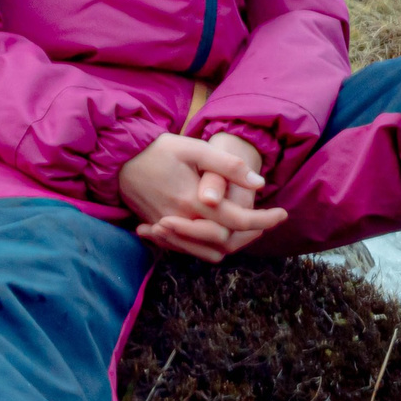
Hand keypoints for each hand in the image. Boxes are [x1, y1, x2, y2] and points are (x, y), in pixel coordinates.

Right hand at [118, 132, 285, 262]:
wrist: (117, 157)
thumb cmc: (158, 149)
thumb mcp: (195, 148)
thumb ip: (227, 166)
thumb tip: (259, 183)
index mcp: (192, 201)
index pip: (237, 221)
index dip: (264, 220)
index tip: (282, 214)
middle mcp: (179, 221)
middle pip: (225, 244)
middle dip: (250, 235)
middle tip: (266, 221)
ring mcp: (166, 229)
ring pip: (206, 252)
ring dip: (230, 244)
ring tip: (247, 228)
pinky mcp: (157, 230)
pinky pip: (187, 250)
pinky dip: (206, 245)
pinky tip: (217, 230)